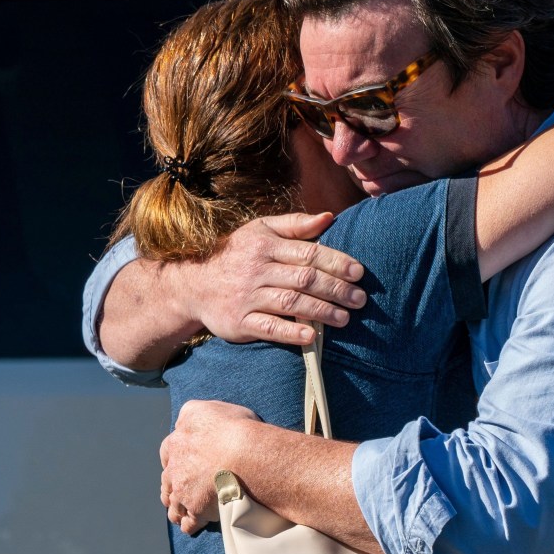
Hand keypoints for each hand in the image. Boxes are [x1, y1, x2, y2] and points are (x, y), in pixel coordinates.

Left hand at [160, 400, 260, 533]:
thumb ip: (198, 415)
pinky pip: (188, 523)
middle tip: (185, 489)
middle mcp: (174, 465)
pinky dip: (191, 524)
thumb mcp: (211, 409)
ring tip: (187, 512)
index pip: (168, 451)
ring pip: (173, 504)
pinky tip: (197, 524)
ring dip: (179, 507)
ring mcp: (182, 490)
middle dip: (175, 484)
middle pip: (167, 479)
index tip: (183, 462)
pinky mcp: (194, 510)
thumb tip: (197, 420)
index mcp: (178, 439)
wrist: (244, 456)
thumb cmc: (236, 429)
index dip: (175, 458)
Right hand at [174, 212, 366, 344]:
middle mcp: (257, 269)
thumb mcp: (260, 230)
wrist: (193, 284)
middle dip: (336, 289)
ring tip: (345, 319)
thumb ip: (295, 224)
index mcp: (265, 244)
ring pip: (291, 303)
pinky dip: (291, 332)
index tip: (359, 273)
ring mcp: (247, 296)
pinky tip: (311, 336)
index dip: (336, 262)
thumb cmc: (237, 254)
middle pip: (304, 278)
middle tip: (360, 299)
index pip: (308, 253)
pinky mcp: (239, 321)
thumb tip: (329, 217)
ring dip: (321, 311)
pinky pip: (268, 327)